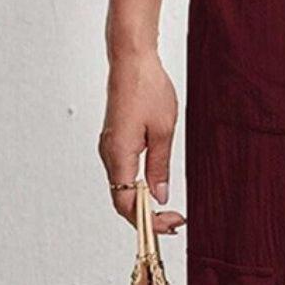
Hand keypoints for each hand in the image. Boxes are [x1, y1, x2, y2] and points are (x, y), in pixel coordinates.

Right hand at [98, 49, 184, 231]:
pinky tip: (154, 190)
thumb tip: (159, 196)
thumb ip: (160, 167)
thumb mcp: (164, 131)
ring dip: (143, 204)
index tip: (172, 224)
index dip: (148, 221)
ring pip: (121, 189)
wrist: (131, 60)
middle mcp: (109, 154)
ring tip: (169, 211)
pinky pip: (122, 175)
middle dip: (148, 217)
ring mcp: (109, 148)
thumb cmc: (147, 88)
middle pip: (122, 201)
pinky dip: (137, 188)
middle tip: (175, 221)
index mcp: (119, 154)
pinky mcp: (114, 142)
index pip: (126, 204)